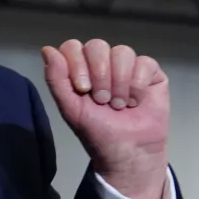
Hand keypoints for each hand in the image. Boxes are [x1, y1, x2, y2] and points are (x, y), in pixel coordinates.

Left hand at [41, 40, 168, 198]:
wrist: (128, 152)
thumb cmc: (98, 132)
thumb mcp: (71, 109)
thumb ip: (56, 80)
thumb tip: (47, 49)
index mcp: (80, 68)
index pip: (73, 47)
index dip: (77, 65)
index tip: (83, 90)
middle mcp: (103, 62)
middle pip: (97, 45)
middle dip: (100, 75)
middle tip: (102, 100)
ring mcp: (127, 65)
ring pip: (122, 52)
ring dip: (119, 83)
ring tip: (119, 105)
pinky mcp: (150, 72)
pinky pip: (144, 62)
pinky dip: (137, 84)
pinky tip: (136, 101)